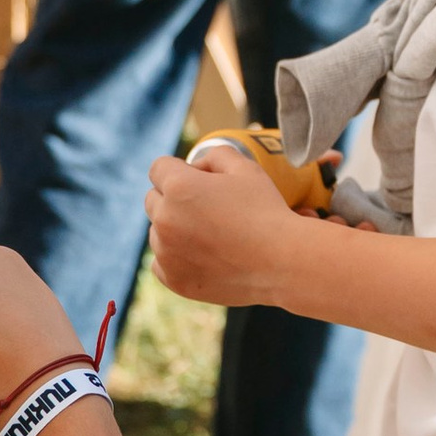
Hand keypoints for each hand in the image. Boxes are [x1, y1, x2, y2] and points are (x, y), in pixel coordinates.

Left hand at [144, 143, 305, 307]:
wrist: (282, 263)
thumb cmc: (266, 212)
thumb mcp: (245, 168)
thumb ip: (214, 156)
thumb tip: (195, 166)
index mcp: (179, 187)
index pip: (159, 168)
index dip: (180, 170)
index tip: (198, 180)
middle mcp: (165, 219)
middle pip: (153, 199)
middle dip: (173, 198)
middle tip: (206, 207)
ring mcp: (167, 253)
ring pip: (157, 231)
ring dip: (174, 228)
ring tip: (210, 234)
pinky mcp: (173, 280)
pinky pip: (161, 262)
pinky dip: (175, 257)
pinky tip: (202, 254)